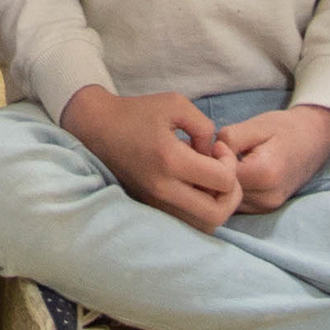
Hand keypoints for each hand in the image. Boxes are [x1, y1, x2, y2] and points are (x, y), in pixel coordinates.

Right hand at [61, 85, 244, 232]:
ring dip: (216, 205)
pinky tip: (194, 187)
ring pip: (204, 225)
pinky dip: (200, 209)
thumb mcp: (175, 103)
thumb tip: (213, 153)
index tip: (216, 148)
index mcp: (170, 160)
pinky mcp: (152, 208)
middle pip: (217, 213)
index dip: (230, 163)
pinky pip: (188, 222)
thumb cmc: (137, 112)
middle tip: (222, 172)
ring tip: (209, 182)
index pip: (222, 181)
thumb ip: (204, 126)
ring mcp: (156, 203)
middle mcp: (163, 188)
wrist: (98, 128)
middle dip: (231, 193)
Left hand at [211, 103, 329, 211]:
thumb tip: (207, 153)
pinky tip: (233, 173)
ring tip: (225, 163)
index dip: (210, 160)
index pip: (220, 176)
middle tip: (214, 154)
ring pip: (227, 201)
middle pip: (222, 192)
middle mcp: (267, 197)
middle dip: (212, 174)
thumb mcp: (255, 125)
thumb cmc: (284, 128)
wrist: (315, 139)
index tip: (214, 145)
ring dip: (220, 185)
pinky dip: (230, 191)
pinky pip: (237, 205)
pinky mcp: (267, 209)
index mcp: (265, 174)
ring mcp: (268, 207)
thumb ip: (228, 139)